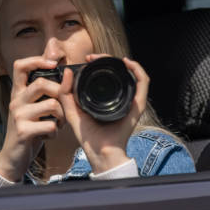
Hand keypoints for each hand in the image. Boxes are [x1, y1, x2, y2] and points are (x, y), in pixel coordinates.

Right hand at [0, 56, 64, 181]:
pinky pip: (51, 126)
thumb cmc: (29, 129)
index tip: (54, 64)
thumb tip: (61, 69)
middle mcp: (16, 101)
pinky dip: (56, 133)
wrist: (13, 157)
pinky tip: (49, 136)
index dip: (37, 60)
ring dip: (61, 116)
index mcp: (18, 92)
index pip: (20, 66)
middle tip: (63, 108)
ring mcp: (18, 116)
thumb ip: (43, 92)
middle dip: (60, 94)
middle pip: (42, 83)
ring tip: (57, 124)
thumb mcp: (32, 108)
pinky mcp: (23, 131)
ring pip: (52, 104)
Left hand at [58, 54, 148, 173]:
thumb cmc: (88, 136)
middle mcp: (121, 97)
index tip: (87, 59)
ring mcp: (131, 100)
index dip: (99, 62)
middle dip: (107, 59)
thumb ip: (65, 93)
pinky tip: (127, 63)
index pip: (108, 74)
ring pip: (134, 73)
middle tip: (92, 57)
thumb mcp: (72, 110)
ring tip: (106, 58)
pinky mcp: (138, 104)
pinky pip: (144, 82)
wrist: (99, 152)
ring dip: (122, 61)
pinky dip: (138, 70)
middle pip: (121, 70)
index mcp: (107, 98)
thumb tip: (68, 71)